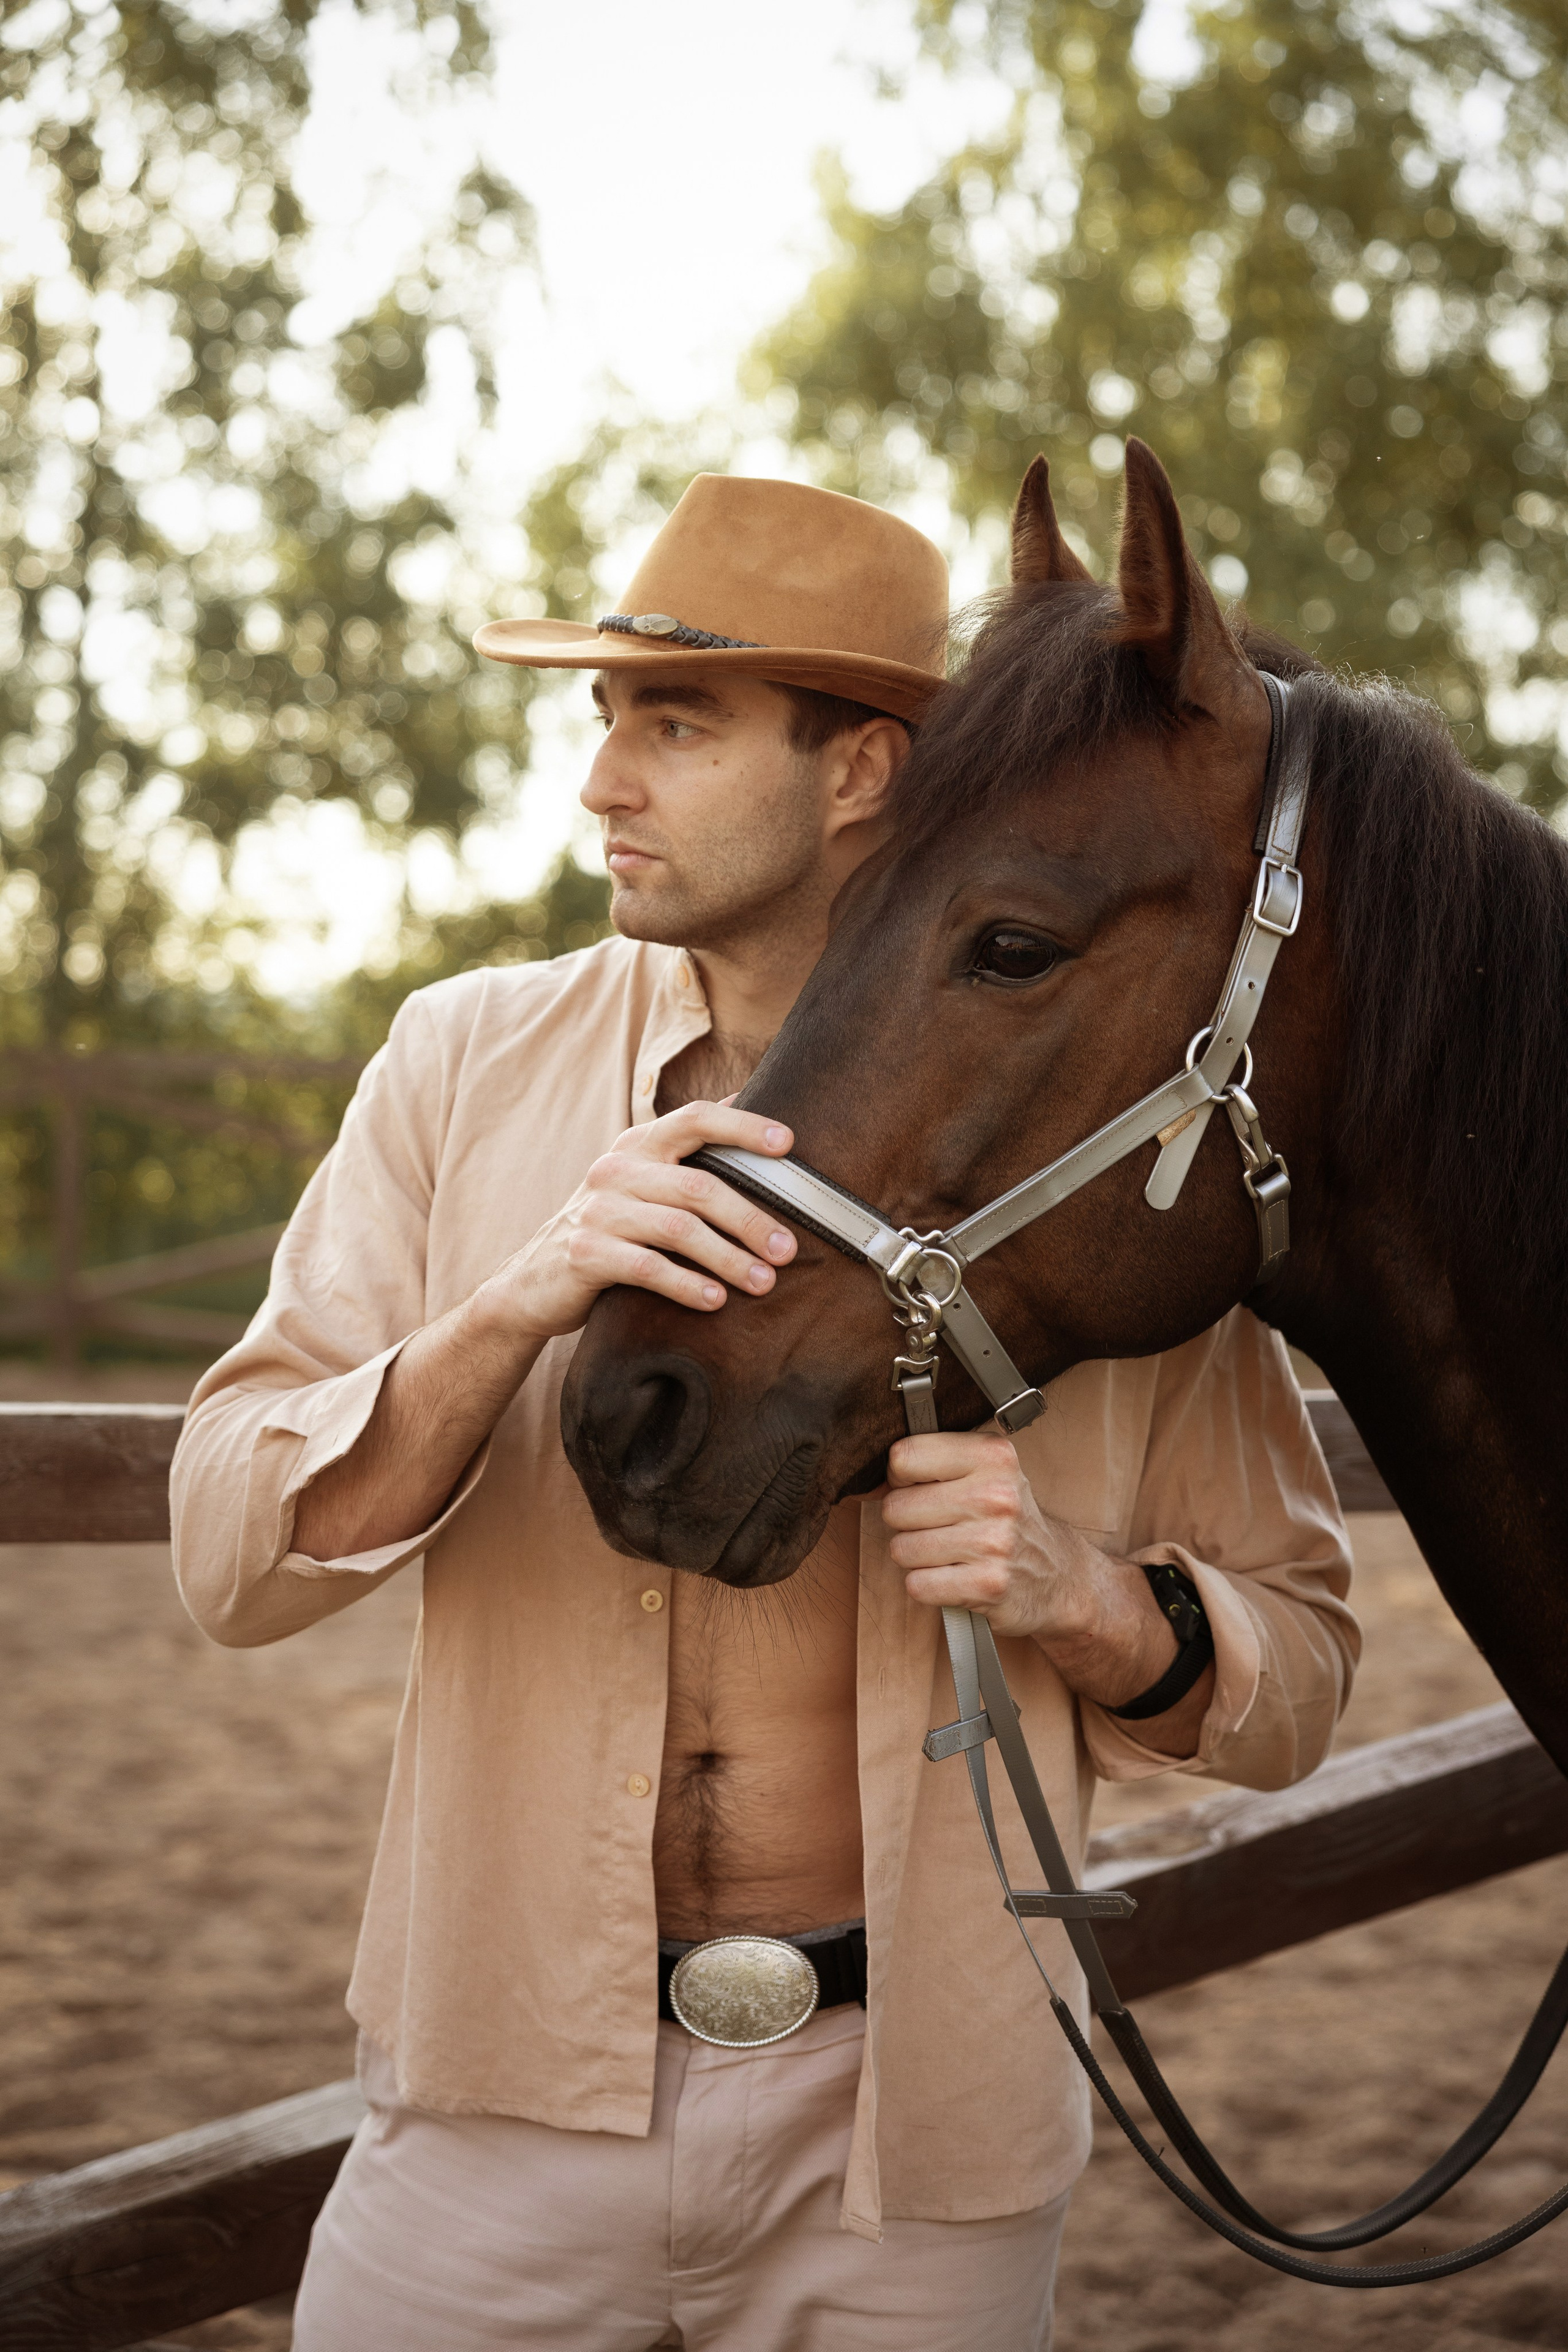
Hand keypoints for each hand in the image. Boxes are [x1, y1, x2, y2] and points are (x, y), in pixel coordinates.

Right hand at [479, 1099, 799, 1342]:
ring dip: (728, 1258)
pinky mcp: (584, 1252)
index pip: (696, 1118)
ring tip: (764, 1282)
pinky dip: (686, 1285)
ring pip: (679, 1228)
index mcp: (638, 1145)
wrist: (533, 1283)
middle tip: (787, 1250)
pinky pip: (647, 1267)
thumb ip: (684, 1156)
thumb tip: (747, 1107)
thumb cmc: (609, 1232)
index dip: (744, 1126)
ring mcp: (598, 1210)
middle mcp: (616, 1169)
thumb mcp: (641, 1185)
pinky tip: (715, 1301)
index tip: (789, 1144)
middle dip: (750, 1219)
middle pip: (699, 1186)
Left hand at [882, 1431, 1110, 1643]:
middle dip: (907, 1522)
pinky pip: (917, 1585)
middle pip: (895, 1507)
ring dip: (916, 1556)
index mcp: (994, 1456)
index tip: (919, 1487)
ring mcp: (994, 1543)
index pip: (904, 1456)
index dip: (900, 1476)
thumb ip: (936, 1461)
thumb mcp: (987, 1471)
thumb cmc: (1008, 1520)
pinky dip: (927, 1586)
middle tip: (939, 1526)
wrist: (1059, 1576)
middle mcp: (996, 1495)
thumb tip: (874, 1478)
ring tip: (949, 1552)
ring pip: (901, 1548)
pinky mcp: (988, 1586)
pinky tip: (954, 1576)